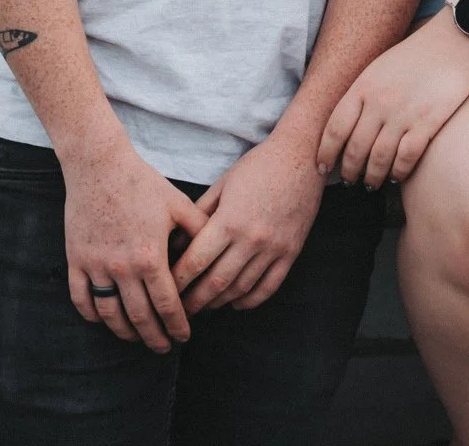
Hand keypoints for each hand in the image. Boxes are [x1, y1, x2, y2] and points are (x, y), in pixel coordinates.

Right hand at [62, 126, 208, 352]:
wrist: (98, 164)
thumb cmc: (141, 182)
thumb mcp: (177, 204)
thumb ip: (198, 230)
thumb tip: (215, 253)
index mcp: (150, 256)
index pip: (167, 305)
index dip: (177, 325)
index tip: (184, 336)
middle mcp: (123, 268)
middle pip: (140, 318)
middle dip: (155, 338)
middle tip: (164, 347)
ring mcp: (96, 266)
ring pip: (110, 315)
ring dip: (125, 332)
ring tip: (137, 338)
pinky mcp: (76, 260)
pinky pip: (82, 299)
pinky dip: (93, 315)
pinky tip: (104, 319)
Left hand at [171, 128, 325, 313]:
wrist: (302, 157)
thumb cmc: (258, 166)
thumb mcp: (223, 183)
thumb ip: (200, 213)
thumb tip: (177, 241)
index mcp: (229, 220)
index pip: (197, 260)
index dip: (179, 280)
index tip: (166, 289)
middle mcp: (251, 239)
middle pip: (216, 282)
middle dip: (195, 300)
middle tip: (180, 311)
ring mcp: (273, 249)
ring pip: (240, 289)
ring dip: (219, 303)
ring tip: (204, 307)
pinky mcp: (291, 253)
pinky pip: (268, 288)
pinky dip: (249, 300)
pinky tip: (236, 303)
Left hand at [317, 14, 468, 188]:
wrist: (452, 44)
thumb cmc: (414, 56)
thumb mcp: (378, 68)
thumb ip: (362, 94)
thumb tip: (347, 125)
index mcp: (363, 86)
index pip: (335, 128)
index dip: (325, 152)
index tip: (321, 167)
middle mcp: (379, 102)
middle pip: (355, 148)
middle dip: (349, 170)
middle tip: (348, 181)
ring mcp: (403, 114)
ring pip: (379, 159)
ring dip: (372, 177)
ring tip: (370, 184)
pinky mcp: (427, 123)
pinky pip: (406, 158)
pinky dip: (399, 172)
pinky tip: (396, 177)